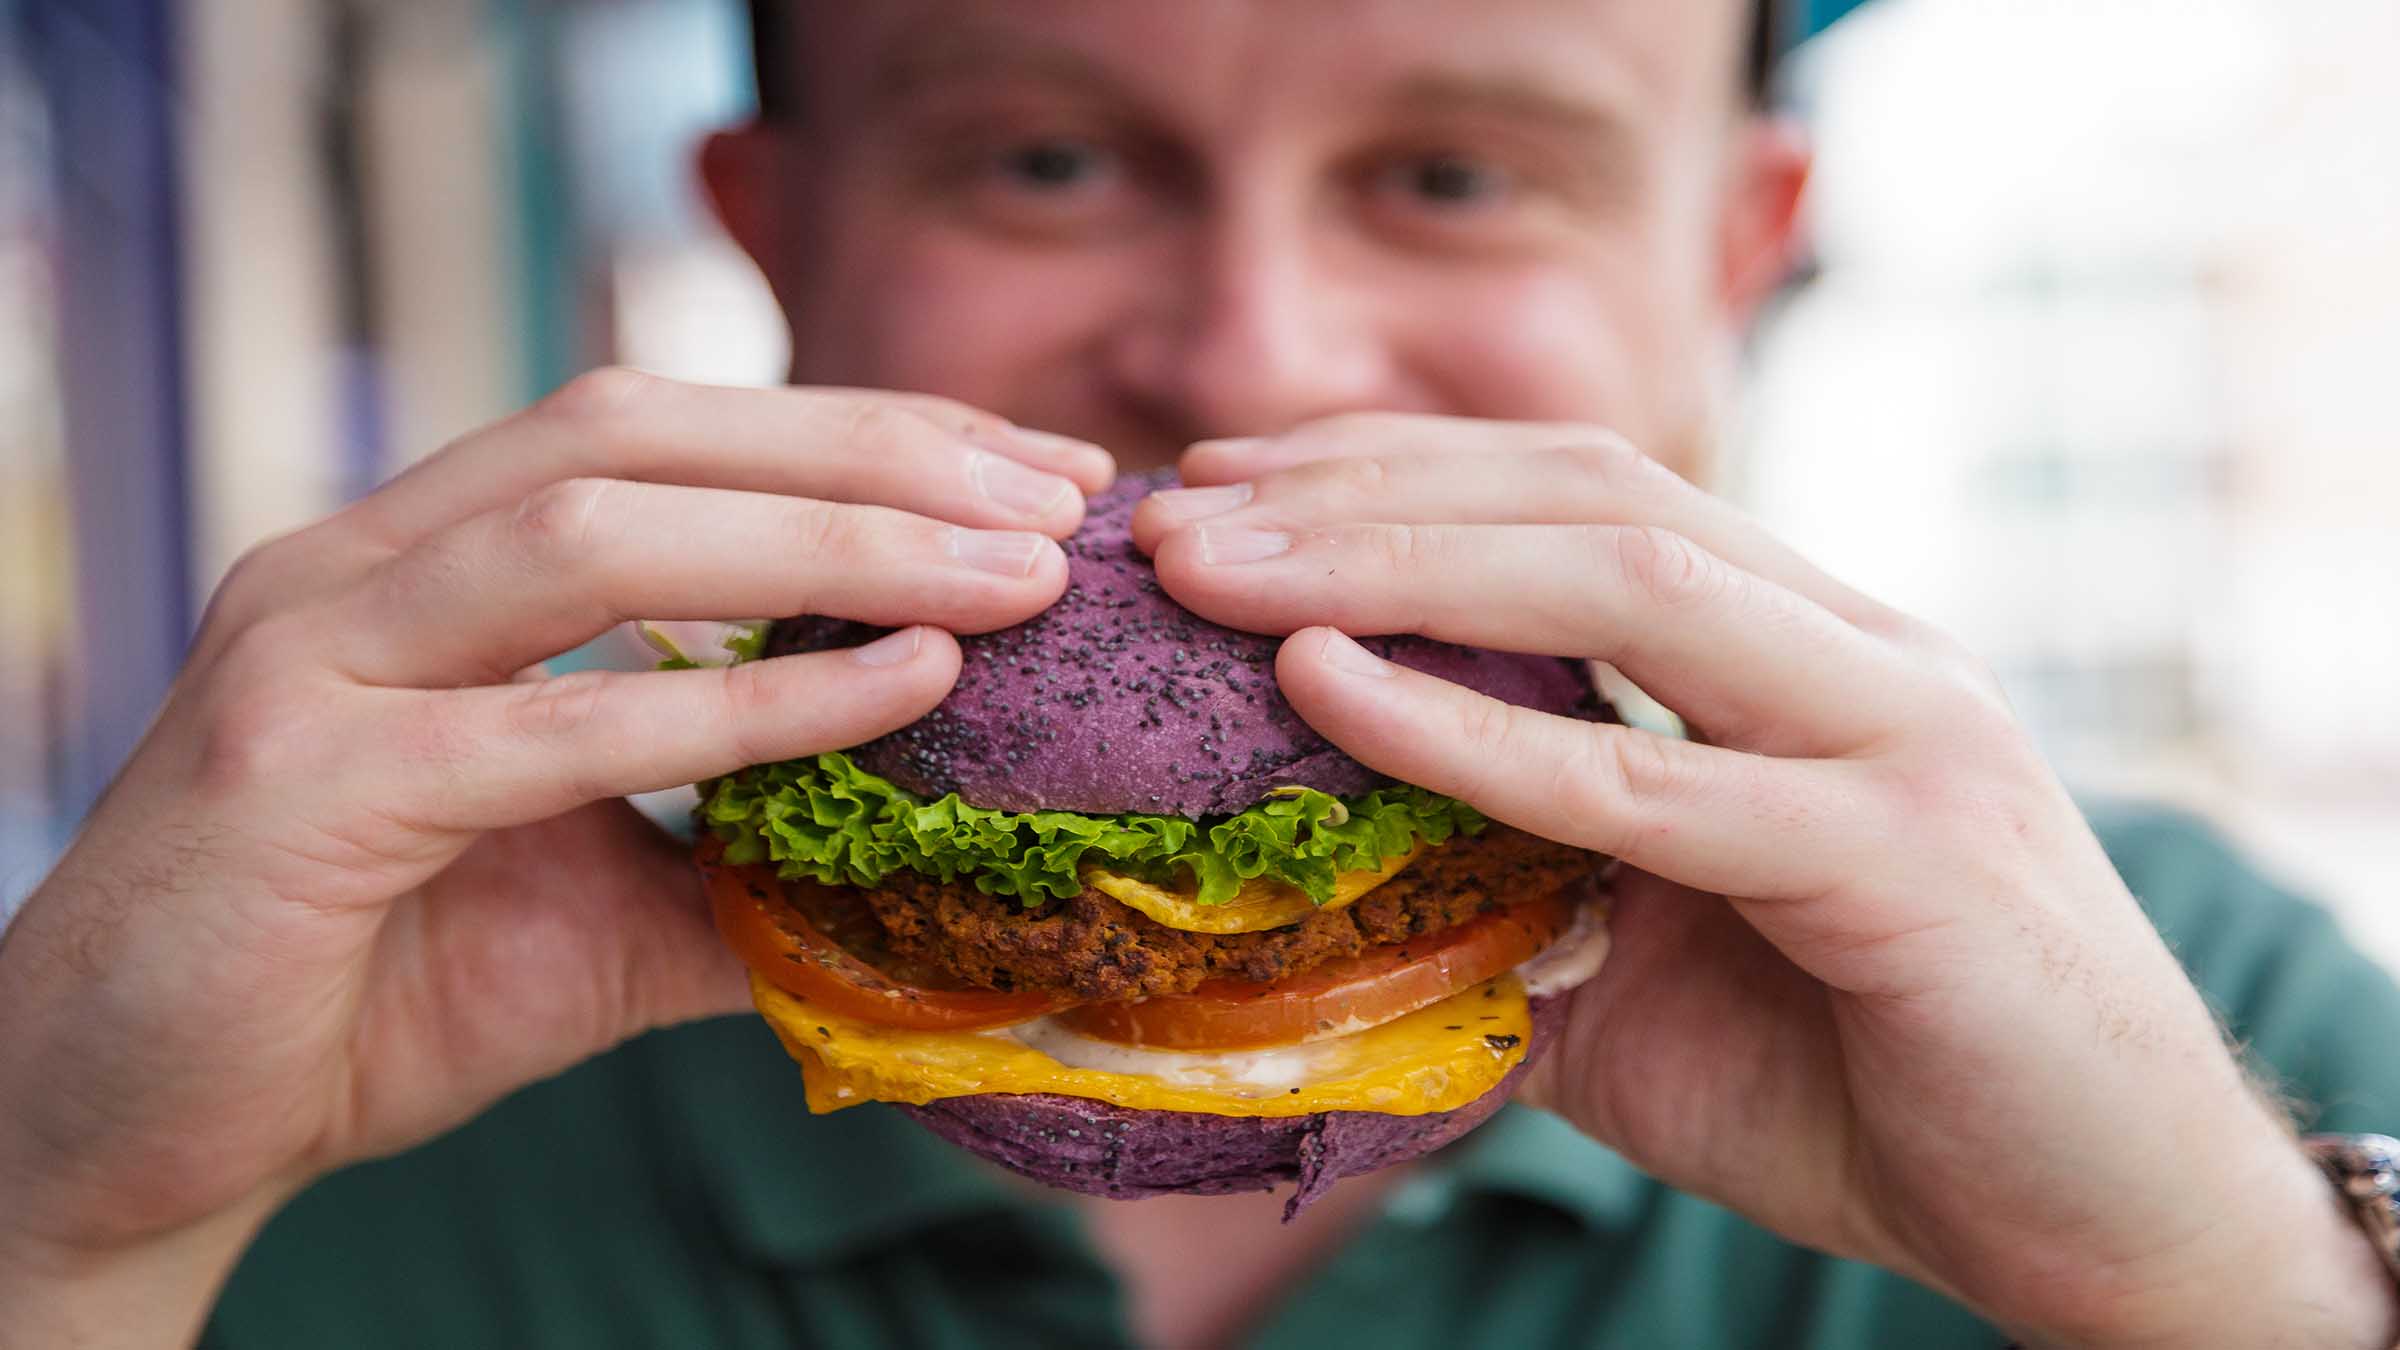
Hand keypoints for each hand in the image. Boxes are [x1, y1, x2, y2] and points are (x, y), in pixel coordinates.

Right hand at [0, 371, 1110, 1341]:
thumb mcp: (594, 906)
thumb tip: (935, 857)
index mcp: (419, 558)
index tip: (1029, 471)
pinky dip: (746, 699)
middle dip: (868, 447)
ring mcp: (311, 655)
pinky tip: (902, 683)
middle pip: (636, 430)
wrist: (132, 1131)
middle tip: (1057, 498)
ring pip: (594, 532)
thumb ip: (742, 854)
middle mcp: (357, 564)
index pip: (659, 431)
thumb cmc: (362, 995)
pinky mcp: (300, 779)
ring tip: (1014, 573)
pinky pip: (557, 720)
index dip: (854, 429)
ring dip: (832, 538)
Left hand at [1135, 415, 2396, 1348]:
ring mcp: (1896, 736)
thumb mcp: (1656, 975)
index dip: (1397, 466)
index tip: (1226, 476)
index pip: (1584, 489)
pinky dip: (1476, 731)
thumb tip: (1329, 897)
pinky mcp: (1905, 860)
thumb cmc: (1877, 1088)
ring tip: (1212, 570)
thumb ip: (1520, 900)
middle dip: (1363, 486)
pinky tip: (1326, 687)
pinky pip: (1656, 780)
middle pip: (1589, 494)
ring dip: (1391, 559)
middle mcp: (1859, 651)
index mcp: (1809, 647)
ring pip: (1626, 581)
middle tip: (1171, 510)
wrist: (2107, 1221)